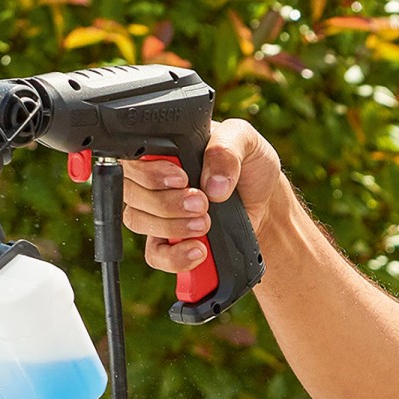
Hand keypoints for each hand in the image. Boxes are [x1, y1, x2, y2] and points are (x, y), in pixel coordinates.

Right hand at [119, 118, 286, 275]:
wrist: (267, 204)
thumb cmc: (250, 166)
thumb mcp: (245, 142)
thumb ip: (226, 150)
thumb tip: (211, 184)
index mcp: (165, 149)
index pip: (134, 158)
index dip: (150, 173)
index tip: (181, 179)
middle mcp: (154, 180)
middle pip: (132, 193)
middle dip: (167, 203)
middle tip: (202, 203)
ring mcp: (158, 213)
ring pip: (139, 222)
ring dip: (172, 227)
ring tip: (205, 224)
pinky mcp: (169, 243)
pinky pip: (155, 255)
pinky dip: (175, 257)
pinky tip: (198, 251)